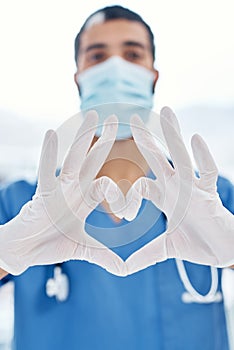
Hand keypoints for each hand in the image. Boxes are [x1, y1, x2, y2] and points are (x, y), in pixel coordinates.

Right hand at [0, 111, 126, 275]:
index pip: (108, 184)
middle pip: (92, 160)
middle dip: (105, 140)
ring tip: (93, 114)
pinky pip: (45, 171)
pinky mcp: (42, 194)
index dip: (122, 195)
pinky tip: (52, 133)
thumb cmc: (51, 245)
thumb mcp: (84, 250)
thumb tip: (126, 270)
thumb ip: (105, 257)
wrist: (26, 251)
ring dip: (83, 137)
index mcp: (85, 200)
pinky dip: (48, 154)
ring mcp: (59, 189)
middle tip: (116, 118)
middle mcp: (74, 189)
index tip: (129, 214)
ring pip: (74, 158)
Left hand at [125, 106, 233, 273]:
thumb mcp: (165, 249)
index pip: (141, 184)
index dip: (129, 196)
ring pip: (181, 158)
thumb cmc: (196, 245)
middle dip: (146, 140)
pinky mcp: (210, 193)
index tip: (124, 214)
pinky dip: (203, 158)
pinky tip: (196, 139)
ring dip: (173, 136)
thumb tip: (123, 269)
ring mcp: (193, 188)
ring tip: (166, 111)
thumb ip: (145, 255)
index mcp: (164, 197)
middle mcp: (176, 187)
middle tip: (133, 118)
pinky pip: (207, 173)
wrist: (222, 251)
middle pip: (158, 159)